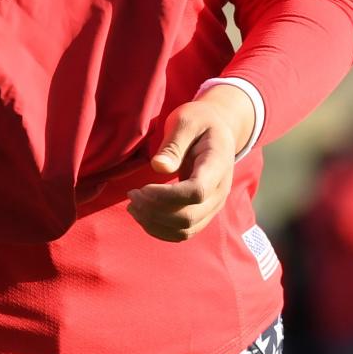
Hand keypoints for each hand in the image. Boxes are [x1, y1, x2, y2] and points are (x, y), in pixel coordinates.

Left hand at [128, 88, 255, 242]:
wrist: (219, 130)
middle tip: (132, 195)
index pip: (196, 192)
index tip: (142, 188)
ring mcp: (213, 205)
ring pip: (185, 230)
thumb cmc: (199, 121)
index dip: (166, 196)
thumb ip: (173, 144)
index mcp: (217, 165)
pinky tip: (143, 215)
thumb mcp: (185, 120)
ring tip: (133, 205)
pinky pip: (184, 233)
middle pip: (189, 217)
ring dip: (154, 223)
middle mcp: (219, 191)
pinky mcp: (204, 212)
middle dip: (154, 211)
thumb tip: (158, 167)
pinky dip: (160, 230)